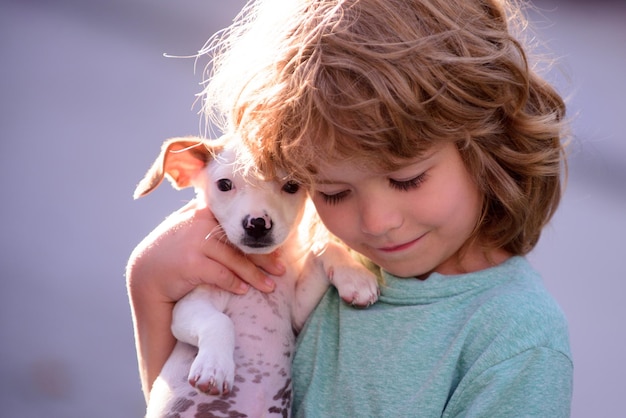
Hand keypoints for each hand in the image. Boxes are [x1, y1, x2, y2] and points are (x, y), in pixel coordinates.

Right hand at [126, 199, 283, 400]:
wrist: (146, 272)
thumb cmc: (174, 249)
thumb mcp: (189, 224)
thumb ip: (211, 216)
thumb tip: (241, 216)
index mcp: (205, 210)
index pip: (237, 224)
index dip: (258, 237)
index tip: (277, 247)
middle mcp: (201, 222)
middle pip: (241, 241)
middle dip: (264, 257)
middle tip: (281, 269)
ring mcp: (196, 242)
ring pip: (235, 259)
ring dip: (255, 275)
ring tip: (270, 286)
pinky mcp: (191, 263)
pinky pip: (221, 274)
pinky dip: (234, 283)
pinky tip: (244, 291)